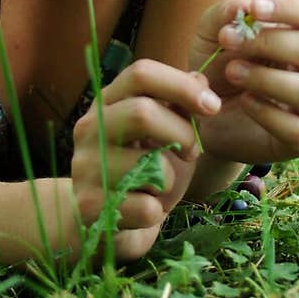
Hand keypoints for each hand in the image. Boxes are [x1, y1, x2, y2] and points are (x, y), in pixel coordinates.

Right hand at [71, 58, 223, 260]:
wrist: (103, 223)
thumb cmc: (142, 172)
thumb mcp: (165, 135)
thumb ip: (180, 107)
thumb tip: (201, 79)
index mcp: (108, 102)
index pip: (140, 74)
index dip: (181, 85)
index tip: (212, 106)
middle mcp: (89, 128)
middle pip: (142, 113)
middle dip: (182, 134)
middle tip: (191, 153)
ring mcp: (85, 166)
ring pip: (150, 166)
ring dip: (169, 180)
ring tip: (157, 187)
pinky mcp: (89, 206)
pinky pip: (146, 208)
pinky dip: (156, 212)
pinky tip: (142, 211)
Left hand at [187, 0, 298, 188]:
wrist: (205, 116)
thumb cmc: (219, 66)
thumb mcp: (210, 35)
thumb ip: (223, 15)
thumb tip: (244, 5)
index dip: (289, 7)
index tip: (253, 9)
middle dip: (267, 42)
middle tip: (227, 42)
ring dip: (266, 78)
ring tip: (233, 73)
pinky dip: (267, 113)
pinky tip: (244, 102)